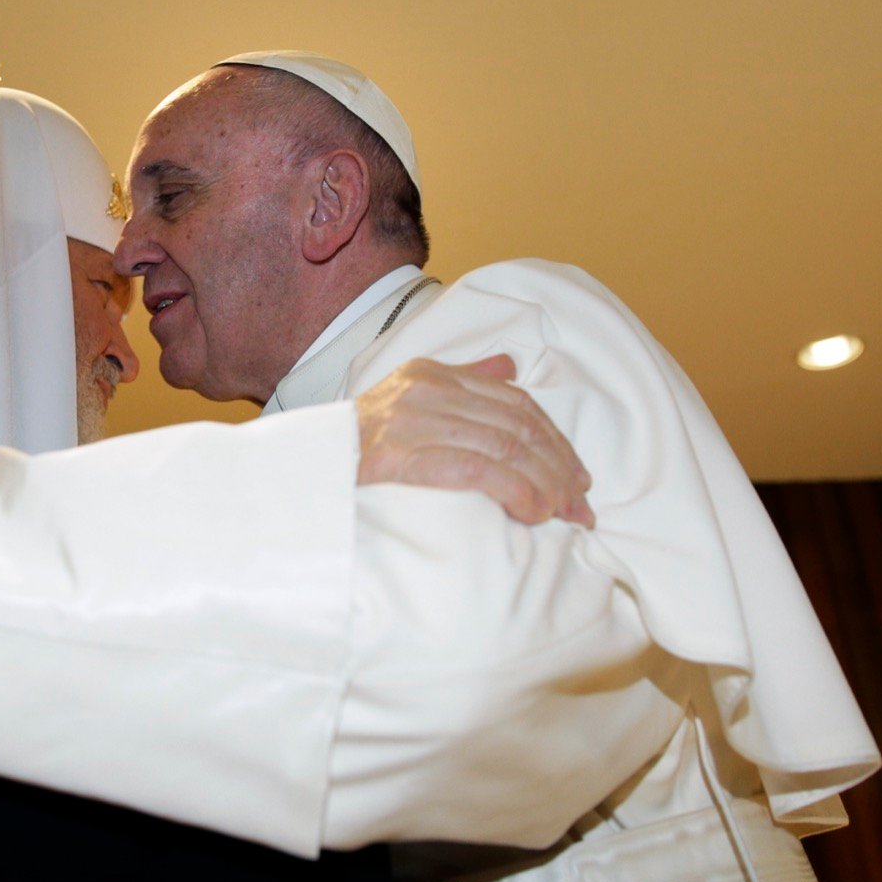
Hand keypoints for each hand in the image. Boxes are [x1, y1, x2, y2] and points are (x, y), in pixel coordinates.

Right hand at [355, 354, 594, 526]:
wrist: (299, 469)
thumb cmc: (353, 445)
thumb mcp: (406, 398)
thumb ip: (460, 381)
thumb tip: (509, 366)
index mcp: (432, 375)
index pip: (515, 402)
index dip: (554, 440)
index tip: (577, 476)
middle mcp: (427, 391)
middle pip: (518, 426)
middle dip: (558, 467)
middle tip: (581, 505)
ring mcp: (415, 421)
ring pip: (506, 448)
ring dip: (545, 485)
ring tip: (564, 515)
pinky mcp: (404, 455)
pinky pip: (479, 471)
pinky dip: (516, 492)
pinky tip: (533, 513)